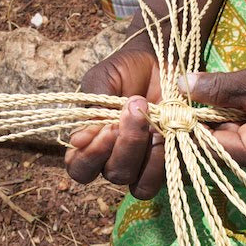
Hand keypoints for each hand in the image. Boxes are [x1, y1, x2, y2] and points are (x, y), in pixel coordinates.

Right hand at [65, 42, 166, 199]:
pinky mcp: (168, 161)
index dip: (90, 157)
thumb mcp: (102, 80)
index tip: (105, 129)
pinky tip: (167, 130)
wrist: (159, 61)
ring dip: (145, 153)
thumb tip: (77, 142)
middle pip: (114, 174)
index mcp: (92, 144)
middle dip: (125, 145)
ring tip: (153, 121)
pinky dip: (164, 157)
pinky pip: (164, 177)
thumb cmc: (124, 71)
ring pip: (140, 185)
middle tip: (132, 110)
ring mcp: (143, 164)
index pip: (80, 169)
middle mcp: (115, 159)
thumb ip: (91, 109)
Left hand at [182, 45, 245, 174]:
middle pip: (217, 144)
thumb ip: (218, 87)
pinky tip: (213, 92)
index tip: (164, 110)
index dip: (186, 129)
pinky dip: (228, 110)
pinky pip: (241, 126)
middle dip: (197, 120)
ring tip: (189, 91)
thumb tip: (181, 86)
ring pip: (227, 133)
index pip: (211, 148)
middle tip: (171, 97)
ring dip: (212, 113)